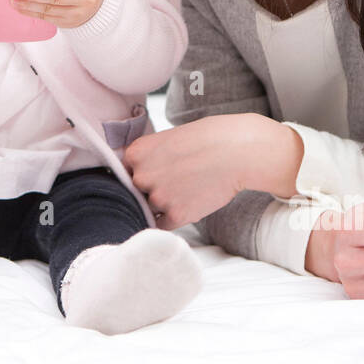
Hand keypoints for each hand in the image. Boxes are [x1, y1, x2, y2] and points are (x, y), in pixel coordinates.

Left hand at [124, 113, 299, 228]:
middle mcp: (141, 176)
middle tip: (177, 179)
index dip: (142, 173)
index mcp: (136, 153)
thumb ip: (147, 157)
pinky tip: (189, 202)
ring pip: (151, 208)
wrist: (237, 151)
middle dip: (152, 189)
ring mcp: (158, 198)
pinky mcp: (176, 216)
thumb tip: (136, 176)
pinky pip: (164, 225)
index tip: (158, 170)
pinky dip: (174, 218)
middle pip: (136, 192)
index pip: (126, 172)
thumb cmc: (208, 139)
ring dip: (165, 204)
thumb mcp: (168, 138)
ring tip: (188, 187)